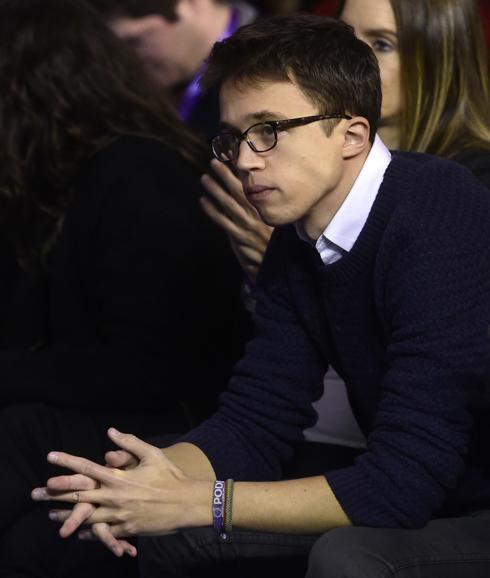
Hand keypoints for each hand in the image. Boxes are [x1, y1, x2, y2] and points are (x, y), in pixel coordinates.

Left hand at [32, 428, 210, 538]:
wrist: (186, 504)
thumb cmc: (170, 476)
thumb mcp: (153, 454)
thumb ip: (129, 443)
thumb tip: (110, 431)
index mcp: (119, 477)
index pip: (87, 467)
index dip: (67, 461)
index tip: (50, 457)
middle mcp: (115, 497)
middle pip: (79, 495)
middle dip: (55, 493)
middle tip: (36, 492)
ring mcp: (119, 516)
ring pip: (86, 517)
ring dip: (67, 517)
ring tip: (51, 516)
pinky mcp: (126, 530)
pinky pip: (102, 533)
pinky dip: (89, 532)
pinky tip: (80, 532)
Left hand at [200, 159, 272, 280]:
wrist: (279, 265)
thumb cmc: (278, 243)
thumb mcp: (277, 221)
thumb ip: (267, 208)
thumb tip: (257, 189)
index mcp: (267, 208)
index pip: (254, 185)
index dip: (243, 172)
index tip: (234, 158)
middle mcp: (257, 214)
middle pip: (239, 190)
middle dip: (225, 174)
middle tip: (214, 161)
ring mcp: (247, 226)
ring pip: (228, 203)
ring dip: (215, 189)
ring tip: (204, 178)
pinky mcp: (239, 237)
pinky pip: (222, 221)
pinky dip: (212, 210)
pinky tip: (203, 201)